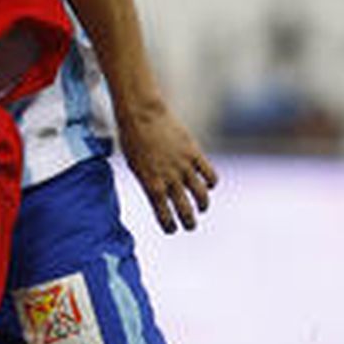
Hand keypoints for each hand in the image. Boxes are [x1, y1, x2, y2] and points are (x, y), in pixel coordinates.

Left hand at [116, 100, 217, 234]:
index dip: (169, 225)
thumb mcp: (134, 164)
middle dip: (188, 222)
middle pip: (184, 209)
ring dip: (202, 205)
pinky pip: (209, 174)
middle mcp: (168, 178)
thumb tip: (159, 193)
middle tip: (190, 226)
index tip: (172, 229)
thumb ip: (148, 180)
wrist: (141, 114)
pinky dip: (211, 182)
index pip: (163, 214)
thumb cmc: (132, 138)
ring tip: (201, 208)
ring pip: (200, 195)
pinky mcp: (194, 153)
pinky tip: (208, 184)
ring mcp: (183, 166)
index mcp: (150, 184)